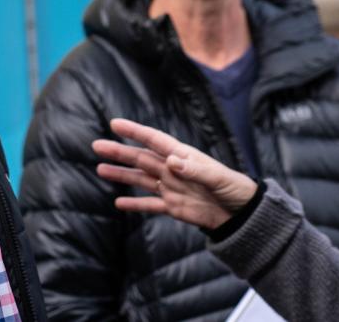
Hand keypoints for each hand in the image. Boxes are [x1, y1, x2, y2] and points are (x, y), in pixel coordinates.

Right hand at [92, 118, 257, 229]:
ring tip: (100, 169)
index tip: (115, 124)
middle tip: (97, 145)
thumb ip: (195, 170)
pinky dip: (134, 204)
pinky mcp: (173, 207)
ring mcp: (172, 188)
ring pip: (141, 179)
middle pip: (141, 158)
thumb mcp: (217, 178)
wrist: (242, 214)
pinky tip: (118, 202)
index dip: (135, 132)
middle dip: (119, 152)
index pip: (155, 140)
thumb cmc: (234, 189)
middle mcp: (173, 169)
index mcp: (183, 156)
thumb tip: (172, 161)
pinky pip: (149, 204)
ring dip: (122, 174)